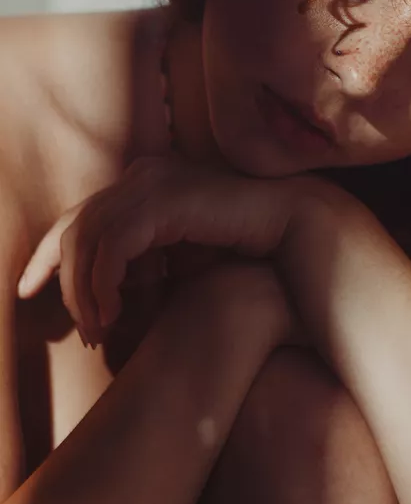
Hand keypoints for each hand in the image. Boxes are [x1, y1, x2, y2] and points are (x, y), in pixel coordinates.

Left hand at [17, 155, 321, 342]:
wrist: (289, 226)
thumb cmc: (242, 246)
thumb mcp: (180, 256)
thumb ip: (144, 263)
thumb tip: (107, 293)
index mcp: (144, 180)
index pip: (81, 213)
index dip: (49, 252)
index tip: (29, 288)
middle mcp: (142, 174)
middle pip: (75, 224)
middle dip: (58, 275)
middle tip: (67, 322)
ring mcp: (152, 182)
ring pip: (87, 237)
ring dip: (84, 290)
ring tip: (96, 330)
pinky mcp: (164, 200)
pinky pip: (112, 246)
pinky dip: (103, 284)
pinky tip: (112, 313)